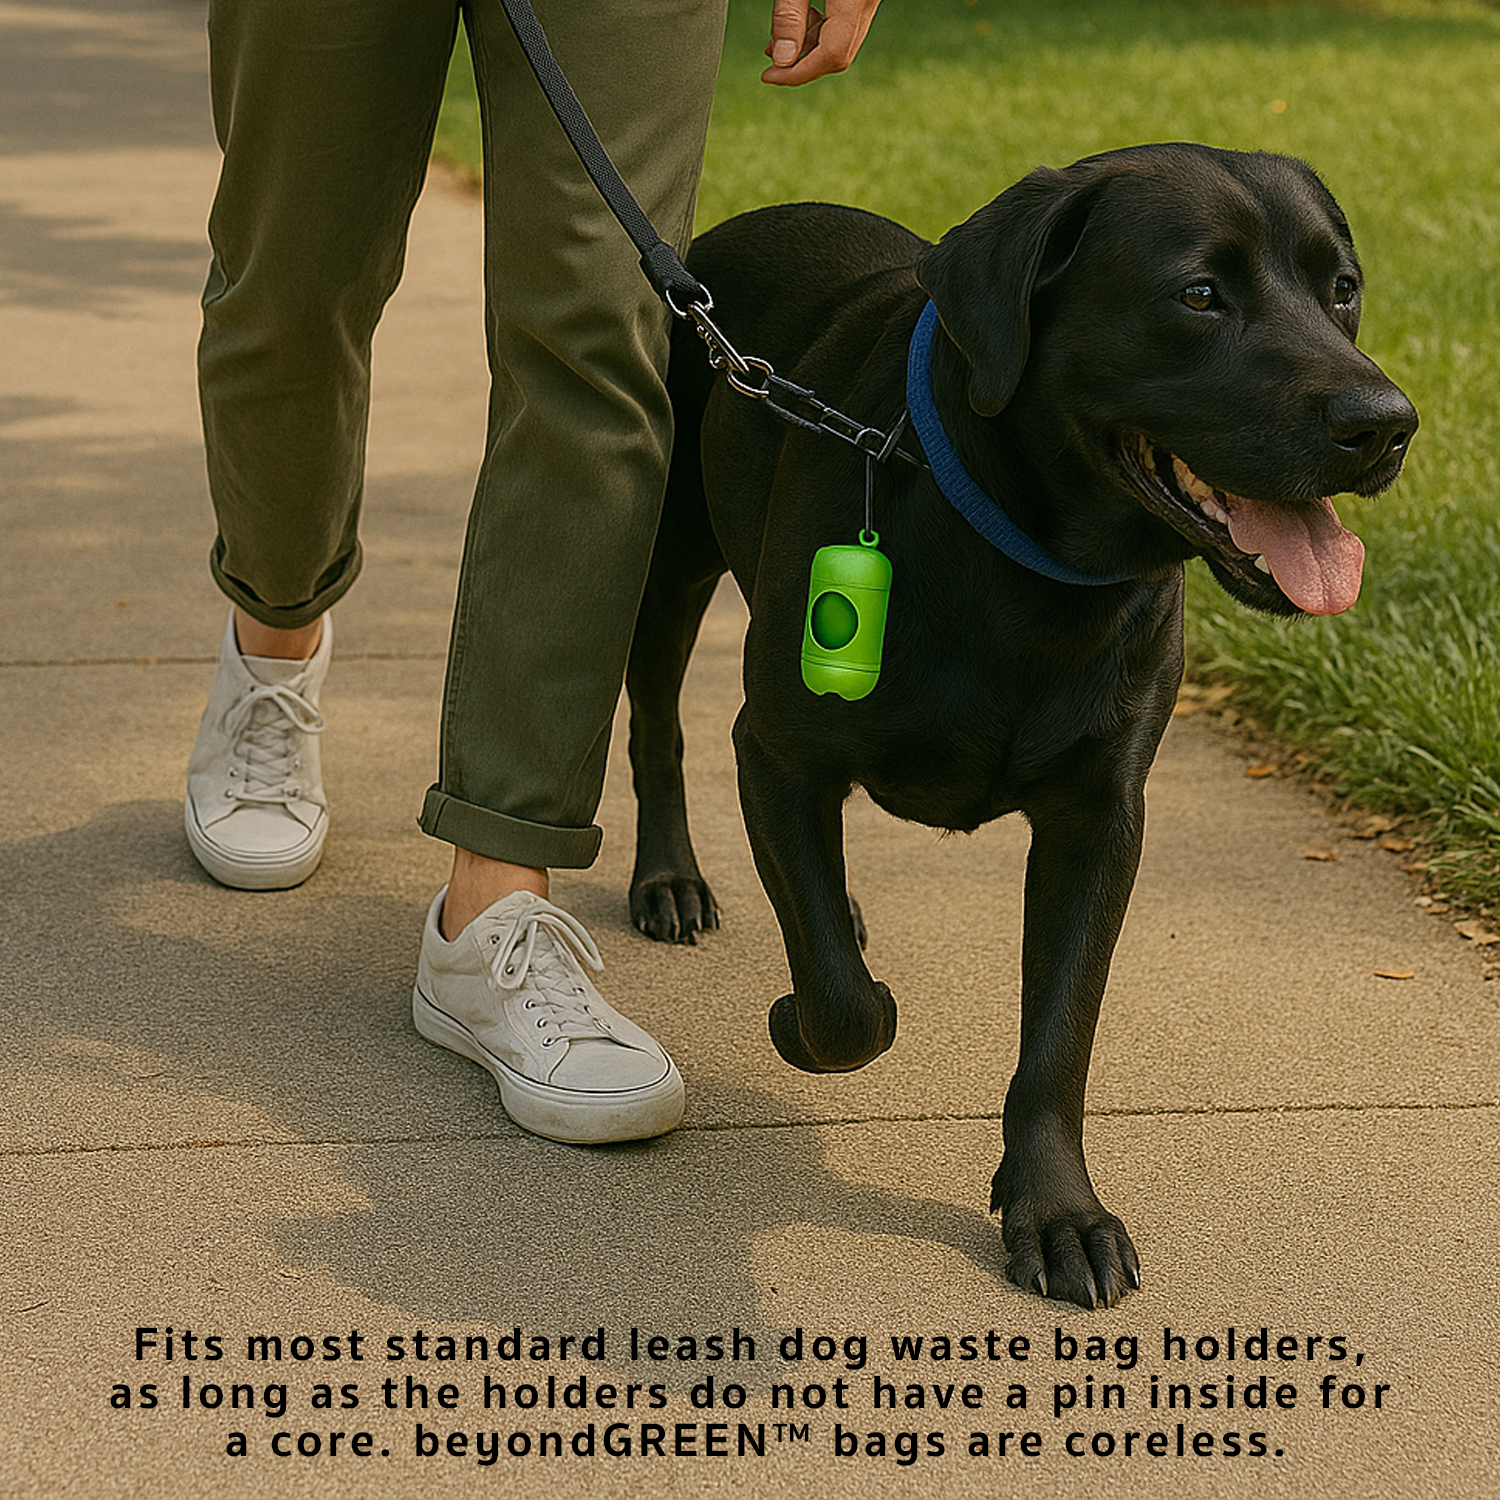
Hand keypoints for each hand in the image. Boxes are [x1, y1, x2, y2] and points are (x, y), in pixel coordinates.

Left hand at [762, 0, 882, 86]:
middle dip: (803, 65)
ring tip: (778, 43)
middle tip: (771, 63)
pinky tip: (800, 24)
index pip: (831, 53)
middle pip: (840, 53)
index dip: (798, 72)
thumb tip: (783, 60)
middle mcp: (869, 1)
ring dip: (810, 50)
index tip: (768, 77)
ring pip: (843, 43)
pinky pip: (846, 27)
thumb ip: (789, 15)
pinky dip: (821, 34)